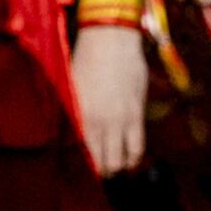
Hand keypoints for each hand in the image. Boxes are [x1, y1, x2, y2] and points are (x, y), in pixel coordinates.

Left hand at [70, 20, 148, 180]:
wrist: (110, 37)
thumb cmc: (87, 57)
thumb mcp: (73, 85)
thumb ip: (75, 111)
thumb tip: (75, 132)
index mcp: (79, 115)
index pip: (82, 154)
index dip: (85, 168)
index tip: (86, 172)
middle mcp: (98, 122)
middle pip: (102, 163)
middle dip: (103, 172)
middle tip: (103, 172)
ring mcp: (118, 119)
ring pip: (121, 161)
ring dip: (119, 167)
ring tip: (117, 167)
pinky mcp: (136, 114)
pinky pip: (137, 147)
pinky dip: (134, 158)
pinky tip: (131, 158)